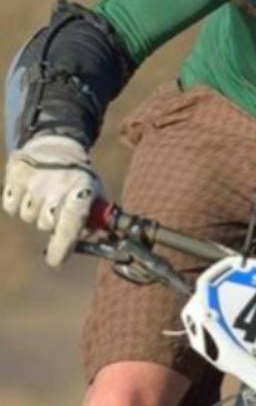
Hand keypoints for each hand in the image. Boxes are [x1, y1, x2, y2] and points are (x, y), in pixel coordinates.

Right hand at [2, 134, 102, 266]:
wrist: (56, 144)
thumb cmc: (78, 178)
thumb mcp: (94, 195)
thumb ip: (91, 222)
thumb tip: (79, 244)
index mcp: (82, 189)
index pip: (71, 222)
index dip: (63, 245)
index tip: (55, 261)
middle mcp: (58, 183)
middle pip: (47, 224)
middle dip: (52, 223)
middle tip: (58, 208)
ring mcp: (35, 179)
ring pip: (29, 217)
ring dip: (36, 212)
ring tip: (45, 194)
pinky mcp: (15, 174)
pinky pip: (12, 207)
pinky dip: (18, 204)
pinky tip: (30, 191)